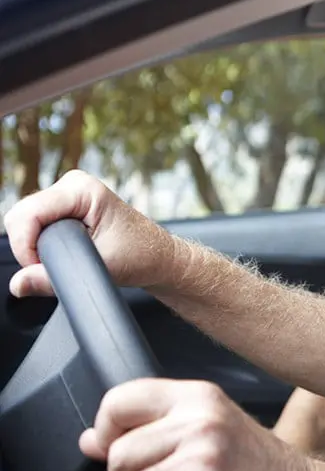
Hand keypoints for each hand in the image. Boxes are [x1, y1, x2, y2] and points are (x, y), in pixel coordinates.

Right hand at [4, 170, 174, 296]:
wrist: (159, 256)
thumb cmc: (141, 255)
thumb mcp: (100, 269)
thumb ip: (54, 278)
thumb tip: (19, 284)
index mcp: (82, 189)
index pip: (28, 214)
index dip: (26, 246)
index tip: (40, 269)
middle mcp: (72, 186)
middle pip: (20, 216)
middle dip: (29, 247)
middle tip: (54, 267)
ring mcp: (67, 195)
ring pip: (24, 221)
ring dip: (35, 246)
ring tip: (66, 259)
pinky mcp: (64, 208)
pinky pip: (33, 225)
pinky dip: (39, 244)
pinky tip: (63, 253)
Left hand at [83, 378, 311, 470]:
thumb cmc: (249, 460)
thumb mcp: (203, 426)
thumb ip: (147, 427)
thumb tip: (90, 441)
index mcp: (198, 396)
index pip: (119, 401)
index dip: (107, 429)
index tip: (117, 445)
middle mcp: (200, 421)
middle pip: (118, 455)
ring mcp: (201, 458)